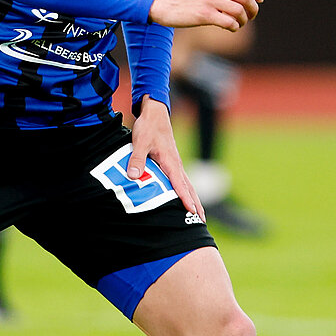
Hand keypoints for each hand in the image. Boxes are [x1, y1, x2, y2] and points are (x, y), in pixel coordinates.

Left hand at [128, 98, 202, 220]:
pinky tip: (187, 198)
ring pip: (188, 185)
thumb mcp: (140, 142)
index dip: (186, 199)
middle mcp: (176, 164)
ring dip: (194, 199)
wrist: (155, 113)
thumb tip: (133, 176)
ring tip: (200, 215)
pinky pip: (182, 180)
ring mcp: (176, 163)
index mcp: (170, 161)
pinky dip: (187, 191)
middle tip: (202, 222)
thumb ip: (137, 159)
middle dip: (196, 205)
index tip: (192, 212)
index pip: (180, 184)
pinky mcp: (172, 162)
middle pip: (189, 188)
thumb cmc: (148, 127)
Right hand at [148, 0, 263, 31]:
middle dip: (253, 9)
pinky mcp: (204, 15)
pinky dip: (234, 27)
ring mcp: (210, 0)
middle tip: (251, 16)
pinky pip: (229, 22)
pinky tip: (231, 28)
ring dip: (243, 20)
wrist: (164, 3)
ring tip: (239, 23)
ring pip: (239, 11)